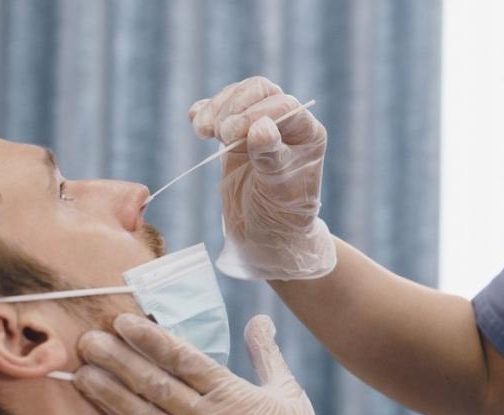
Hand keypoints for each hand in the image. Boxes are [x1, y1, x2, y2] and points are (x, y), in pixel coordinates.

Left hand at [73, 313, 390, 414]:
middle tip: (86, 341)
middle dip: (120, 361)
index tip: (123, 320)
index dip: (152, 339)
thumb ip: (266, 354)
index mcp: (233, 393)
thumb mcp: (288, 391)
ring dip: (112, 399)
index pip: (184, 359)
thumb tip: (260, 320)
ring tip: (82, 377)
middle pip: (157, 385)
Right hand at [189, 76, 335, 280]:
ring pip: (237, 97)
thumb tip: (262, 126)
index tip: (230, 135)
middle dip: (233, 107)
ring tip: (202, 132)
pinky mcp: (235, 134)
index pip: (282, 106)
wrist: (264, 234)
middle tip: (217, 134)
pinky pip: (219, 110)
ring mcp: (259, 124)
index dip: (254, 113)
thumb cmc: (280, 215)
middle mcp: (286, 123)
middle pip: (258, 91)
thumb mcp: (278, 189)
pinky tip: (196, 122)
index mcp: (307, 133)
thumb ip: (271, 157)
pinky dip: (205, 112)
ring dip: (216, 109)